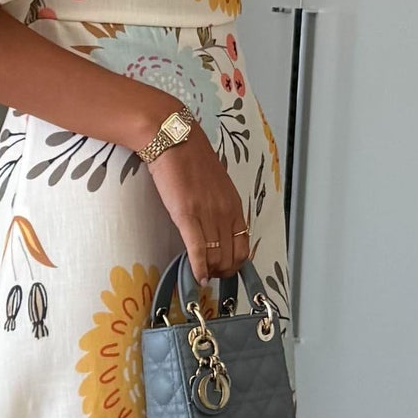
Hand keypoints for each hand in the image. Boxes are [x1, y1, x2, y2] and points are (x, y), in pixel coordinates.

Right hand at [146, 123, 251, 282]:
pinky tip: (195, 277)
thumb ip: (221, 208)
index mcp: (234, 206)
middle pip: (231, 257)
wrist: (174, 139)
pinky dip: (198, 269)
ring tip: (200, 275)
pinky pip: (197, 250)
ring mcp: (208, 214)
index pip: (244, 247)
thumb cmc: (191, 159)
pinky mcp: (187, 214)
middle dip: (221, 273)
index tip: (223, 269)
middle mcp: (226, 212)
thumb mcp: (217, 185)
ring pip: (216, 258)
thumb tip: (217, 229)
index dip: (234, 265)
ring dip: (208, 272)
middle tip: (209, 276)